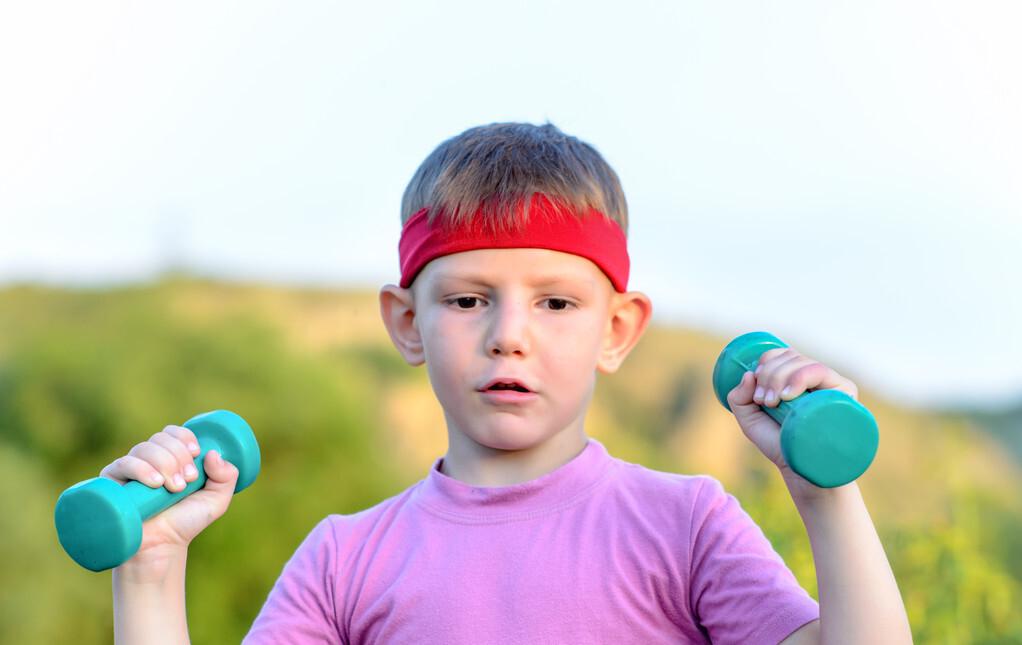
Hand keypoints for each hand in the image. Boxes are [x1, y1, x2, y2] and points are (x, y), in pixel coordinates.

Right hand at [99, 425, 239, 570]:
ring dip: (164, 463)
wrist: (160, 548)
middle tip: (188, 480)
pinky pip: (122, 464)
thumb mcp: (215, 500)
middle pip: (160, 438)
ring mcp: (128, 470)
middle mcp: (148, 460)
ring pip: (143, 448)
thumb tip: (214, 453)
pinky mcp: (111, 483)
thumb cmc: (185, 523)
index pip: (173, 433)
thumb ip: (227, 477)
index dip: (184, 437)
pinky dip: (140, 468)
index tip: (196, 453)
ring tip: (174, 488)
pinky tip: (155, 482)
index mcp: (170, 458)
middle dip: (178, 455)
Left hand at [727, 347, 859, 493]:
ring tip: (772, 403)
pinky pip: (824, 374)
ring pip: (806, 363)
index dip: (767, 362)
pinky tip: (789, 395)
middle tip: (763, 401)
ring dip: (780, 378)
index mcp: (798, 379)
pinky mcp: (846, 396)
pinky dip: (801, 378)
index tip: (756, 389)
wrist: (804, 472)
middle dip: (770, 375)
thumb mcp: (751, 421)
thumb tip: (747, 374)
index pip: (784, 354)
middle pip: (792, 357)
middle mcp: (818, 379)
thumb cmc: (780, 445)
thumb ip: (739, 399)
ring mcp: (833, 386)